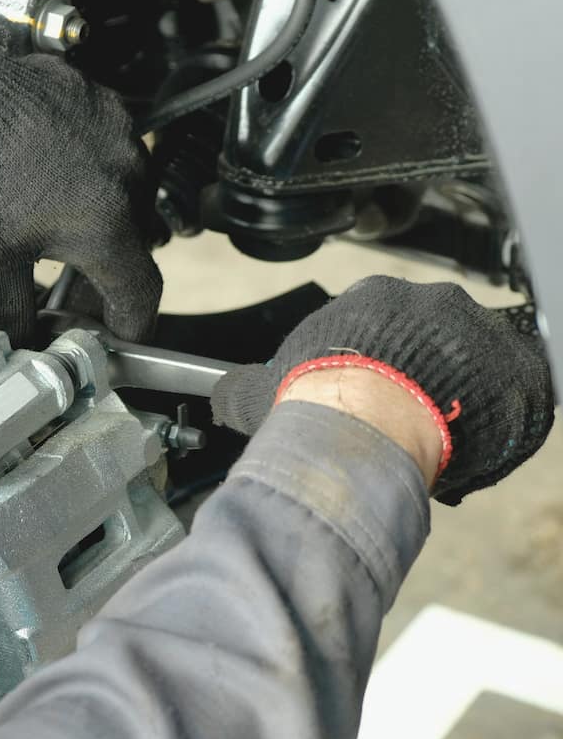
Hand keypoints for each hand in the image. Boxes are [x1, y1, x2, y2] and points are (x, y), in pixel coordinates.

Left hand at [0, 37, 161, 344]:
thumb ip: (8, 313)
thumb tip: (17, 343)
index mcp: (106, 223)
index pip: (141, 292)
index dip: (132, 323)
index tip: (121, 333)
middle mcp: (126, 176)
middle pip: (134, 243)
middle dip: (106, 271)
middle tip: (72, 287)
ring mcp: (117, 132)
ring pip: (126, 194)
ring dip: (101, 219)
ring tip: (55, 227)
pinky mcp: (101, 102)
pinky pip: (111, 150)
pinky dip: (90, 174)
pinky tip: (50, 178)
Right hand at [211, 275, 555, 503]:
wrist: (371, 429)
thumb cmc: (316, 405)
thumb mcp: (261, 392)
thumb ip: (242, 386)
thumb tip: (220, 395)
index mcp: (371, 297)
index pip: (378, 323)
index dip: (375, 362)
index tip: (370, 393)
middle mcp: (428, 300)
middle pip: (430, 338)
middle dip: (421, 376)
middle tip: (405, 419)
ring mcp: (476, 327)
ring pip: (474, 360)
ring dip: (462, 393)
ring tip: (439, 436)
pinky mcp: (518, 363)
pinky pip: (519, 385)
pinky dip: (503, 413)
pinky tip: (477, 441)